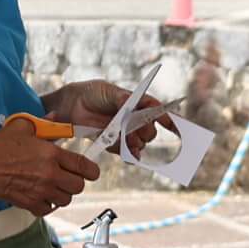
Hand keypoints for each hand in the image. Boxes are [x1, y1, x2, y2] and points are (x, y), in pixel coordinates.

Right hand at [0, 117, 102, 216]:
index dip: (91, 170)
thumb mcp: (21, 127)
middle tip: (68, 177)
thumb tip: (54, 117)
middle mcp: (49, 175)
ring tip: (54, 186)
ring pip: (65, 200)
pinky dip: (47, 205)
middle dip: (76, 182)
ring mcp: (40, 191)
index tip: (91, 172)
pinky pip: (48, 209)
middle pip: (78, 186)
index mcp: (51, 155)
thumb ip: (42, 123)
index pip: (84, 167)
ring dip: (62, 194)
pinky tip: (41, 196)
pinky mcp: (29, 203)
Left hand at [44, 80, 166, 156]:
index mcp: (138, 103)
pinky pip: (127, 153)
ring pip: (139, 144)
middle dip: (145, 132)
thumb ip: (121, 99)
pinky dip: (130, 155)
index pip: (159, 111)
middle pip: (150, 132)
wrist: (72, 106)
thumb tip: (131, 105)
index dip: (170, 119)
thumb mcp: (109, 91)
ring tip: (124, 137)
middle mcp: (135, 120)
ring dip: (134, 143)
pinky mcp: (115, 143)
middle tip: (134, 128)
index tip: (176, 126)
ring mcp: (126, 133)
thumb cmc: (94, 93)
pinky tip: (131, 156)